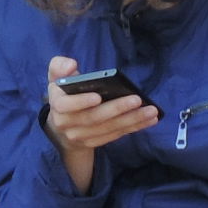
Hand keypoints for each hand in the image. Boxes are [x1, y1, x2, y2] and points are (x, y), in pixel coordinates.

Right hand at [42, 53, 157, 187]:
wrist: (62, 126)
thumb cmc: (64, 94)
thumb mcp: (56, 77)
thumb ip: (60, 67)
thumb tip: (71, 65)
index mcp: (57, 106)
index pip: (65, 106)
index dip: (81, 102)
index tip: (98, 96)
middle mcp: (66, 124)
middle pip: (93, 118)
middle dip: (116, 109)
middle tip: (137, 99)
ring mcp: (80, 136)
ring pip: (107, 129)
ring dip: (131, 120)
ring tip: (151, 110)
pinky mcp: (94, 143)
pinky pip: (115, 135)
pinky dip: (133, 128)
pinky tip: (149, 120)